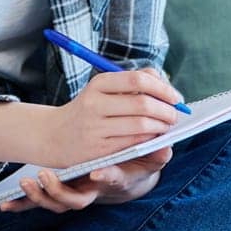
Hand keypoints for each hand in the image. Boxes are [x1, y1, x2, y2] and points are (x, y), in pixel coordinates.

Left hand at [0, 144, 172, 213]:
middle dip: (58, 192)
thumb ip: (157, 154)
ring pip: (56, 204)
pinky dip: (22, 206)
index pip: (112, 179)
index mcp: (115, 180)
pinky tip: (5, 206)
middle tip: (44, 176)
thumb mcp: (150, 159)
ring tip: (26, 181)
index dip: (106, 177)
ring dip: (38, 197)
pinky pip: (40, 204)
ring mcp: (76, 194)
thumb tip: (166, 148)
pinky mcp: (61, 195)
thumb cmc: (137, 164)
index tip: (98, 171)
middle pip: (75, 200)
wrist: (124, 179)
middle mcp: (93, 191)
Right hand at [38, 64, 184, 169]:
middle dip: (166, 111)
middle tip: (175, 115)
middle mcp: (94, 104)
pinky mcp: (98, 150)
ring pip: (141, 126)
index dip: (163, 89)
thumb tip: (165, 83)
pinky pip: (133, 144)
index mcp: (98, 84)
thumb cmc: (88, 109)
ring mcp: (95, 128)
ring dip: (161, 127)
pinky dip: (149, 141)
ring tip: (166, 126)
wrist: (54, 135)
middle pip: (143, 104)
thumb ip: (134, 81)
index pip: (139, 80)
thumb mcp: (103, 89)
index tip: (176, 97)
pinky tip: (153, 139)